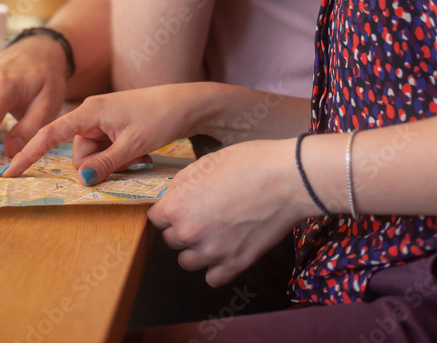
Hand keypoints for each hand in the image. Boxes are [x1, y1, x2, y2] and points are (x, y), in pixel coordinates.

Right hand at [4, 84, 213, 182]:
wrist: (188, 103)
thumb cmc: (161, 117)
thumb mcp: (133, 145)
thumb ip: (105, 164)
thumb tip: (82, 180)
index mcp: (90, 111)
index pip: (51, 134)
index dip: (30, 153)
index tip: (10, 172)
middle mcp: (92, 113)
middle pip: (79, 153)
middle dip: (98, 166)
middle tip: (128, 163)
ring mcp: (104, 119)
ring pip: (94, 155)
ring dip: (112, 164)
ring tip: (139, 157)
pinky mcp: (115, 125)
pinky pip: (106, 150)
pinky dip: (119, 158)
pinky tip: (140, 155)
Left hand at [148, 138, 307, 286]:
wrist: (285, 179)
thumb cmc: (246, 163)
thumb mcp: (204, 163)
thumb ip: (181, 184)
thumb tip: (171, 196)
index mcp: (178, 206)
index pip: (155, 218)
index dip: (166, 209)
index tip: (178, 205)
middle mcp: (190, 233)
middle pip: (170, 240)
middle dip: (180, 227)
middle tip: (199, 214)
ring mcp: (213, 252)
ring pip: (187, 261)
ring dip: (194, 249)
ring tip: (211, 232)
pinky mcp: (236, 264)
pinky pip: (212, 278)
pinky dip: (215, 267)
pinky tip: (224, 249)